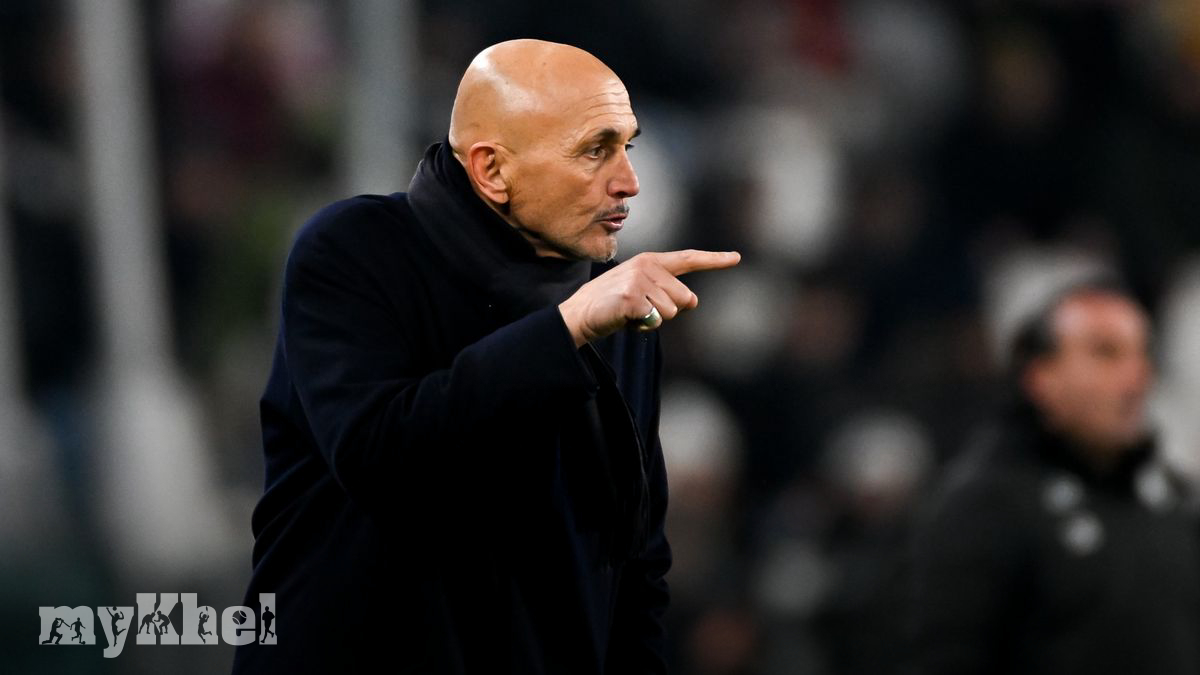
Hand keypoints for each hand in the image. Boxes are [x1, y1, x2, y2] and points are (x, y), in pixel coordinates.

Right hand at [558, 249, 740, 346]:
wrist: (579, 314)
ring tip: (630, 313)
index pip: (688, 259)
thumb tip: (693, 300)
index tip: (736, 258)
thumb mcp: (643, 294)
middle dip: (666, 311)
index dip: (714, 260)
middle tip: (639, 309)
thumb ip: (669, 293)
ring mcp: (638, 280)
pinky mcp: (632, 298)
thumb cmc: (613, 306)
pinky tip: (625, 319)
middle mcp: (647, 266)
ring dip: (653, 321)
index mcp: (651, 262)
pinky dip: (642, 326)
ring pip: (671, 313)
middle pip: (684, 299)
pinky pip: (655, 321)